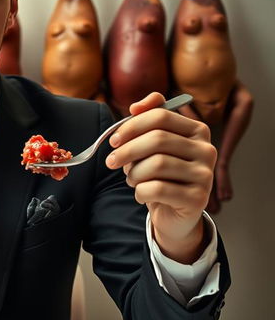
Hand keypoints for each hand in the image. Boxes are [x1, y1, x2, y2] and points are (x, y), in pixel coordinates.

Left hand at [105, 92, 216, 262]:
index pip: (160, 116)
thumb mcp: (152, 146)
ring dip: (134, 174)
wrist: (174, 214)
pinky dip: (140, 192)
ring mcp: (205, 175)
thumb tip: (136, 106)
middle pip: (158, 139)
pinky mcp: (198, 199)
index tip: (113, 140)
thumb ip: (147, 120)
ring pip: (156, 165)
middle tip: (111, 162)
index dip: (131, 126)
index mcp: (197, 131)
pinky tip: (141, 195)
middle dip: (127, 151)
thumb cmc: (160, 174)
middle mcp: (207, 150)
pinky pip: (157, 190)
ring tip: (132, 180)